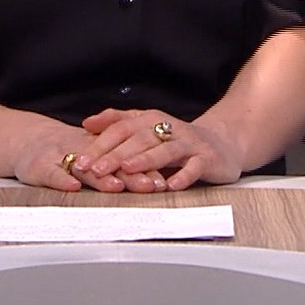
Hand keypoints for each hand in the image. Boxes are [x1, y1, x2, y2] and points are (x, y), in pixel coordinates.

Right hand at [8, 121, 163, 193]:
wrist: (24, 140)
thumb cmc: (61, 150)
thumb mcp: (89, 150)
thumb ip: (115, 161)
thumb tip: (152, 178)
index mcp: (97, 146)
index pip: (124, 156)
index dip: (144, 168)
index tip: (161, 181)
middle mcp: (82, 150)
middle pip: (110, 162)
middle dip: (131, 175)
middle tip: (150, 185)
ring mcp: (60, 157)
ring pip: (84, 168)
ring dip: (100, 178)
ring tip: (117, 186)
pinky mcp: (39, 166)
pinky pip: (52, 173)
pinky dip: (62, 180)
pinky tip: (73, 186)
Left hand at [77, 109, 244, 190]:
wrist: (222, 144)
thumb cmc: (178, 140)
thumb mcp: (147, 127)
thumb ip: (119, 123)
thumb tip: (87, 123)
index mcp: (151, 119)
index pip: (121, 128)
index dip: (100, 143)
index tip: (81, 160)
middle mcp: (169, 128)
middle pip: (140, 139)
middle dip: (116, 154)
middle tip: (97, 169)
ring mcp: (189, 143)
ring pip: (166, 150)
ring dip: (146, 160)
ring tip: (128, 170)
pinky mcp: (207, 158)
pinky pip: (195, 166)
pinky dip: (183, 175)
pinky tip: (171, 185)